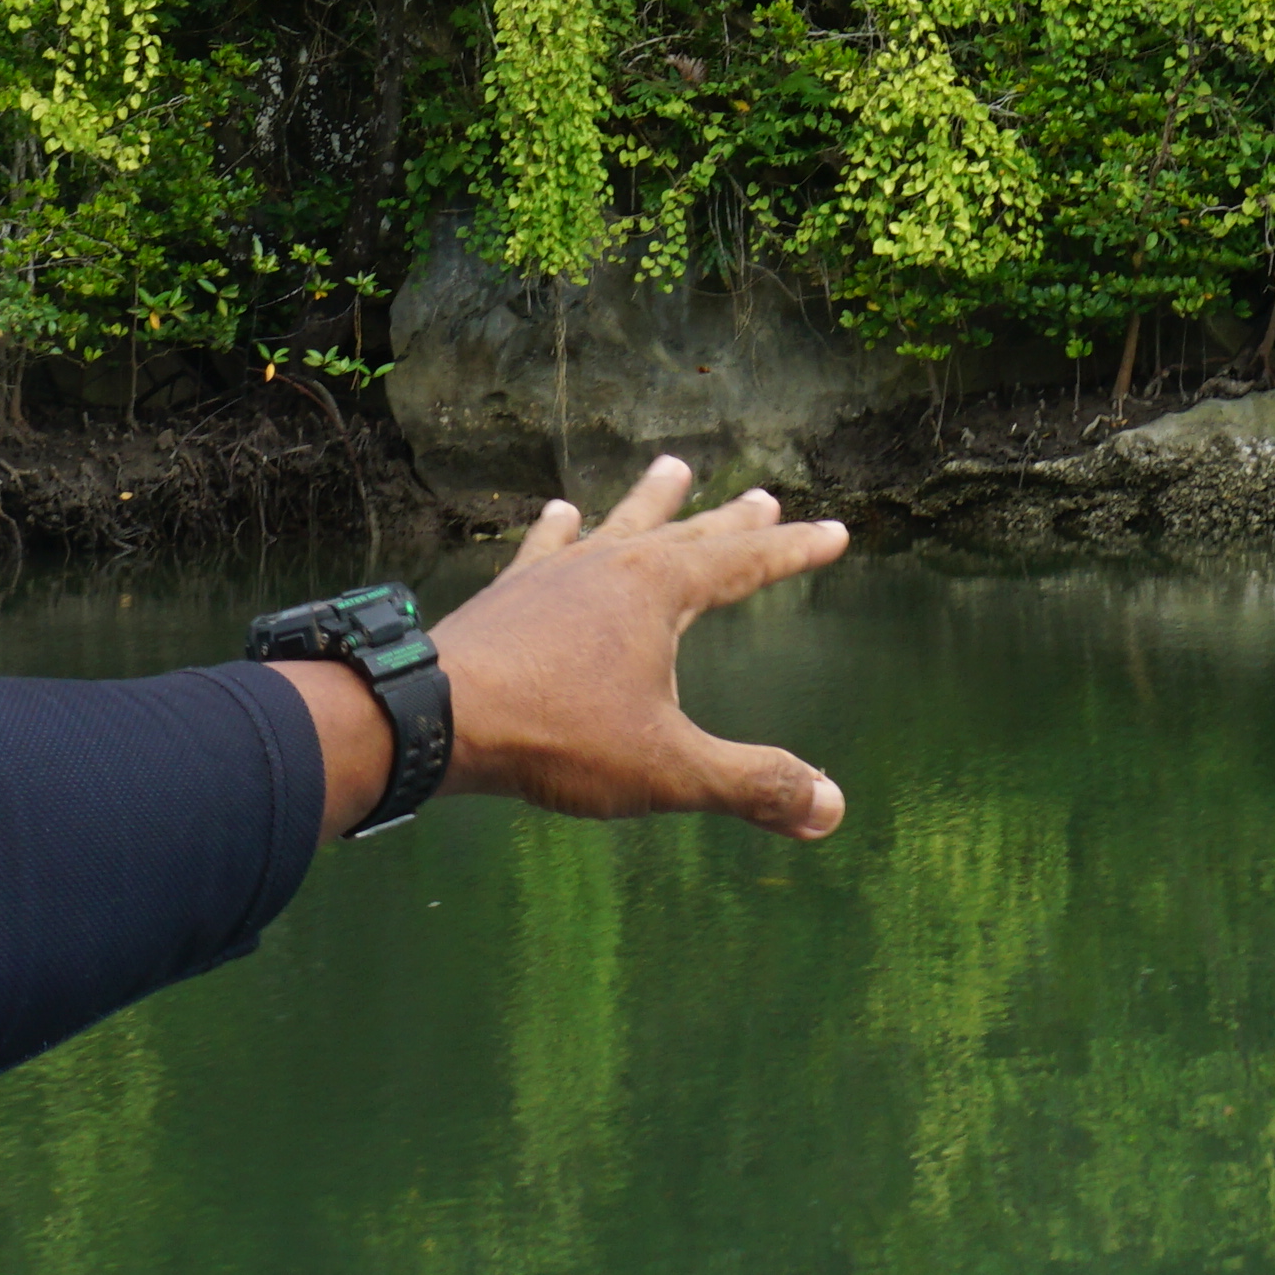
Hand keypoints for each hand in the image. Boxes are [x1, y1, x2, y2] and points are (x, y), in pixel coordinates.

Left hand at [294, 454, 850, 842]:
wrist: (439, 714)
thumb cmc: (558, 736)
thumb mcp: (668, 770)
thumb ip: (752, 784)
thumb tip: (833, 807)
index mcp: (659, 592)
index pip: (744, 564)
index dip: (793, 552)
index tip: (835, 532)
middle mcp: (612, 565)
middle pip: (687, 535)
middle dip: (732, 522)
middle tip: (765, 494)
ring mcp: (555, 573)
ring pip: (619, 525)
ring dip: (651, 501)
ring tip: (672, 467)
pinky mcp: (509, 593)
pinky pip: (544, 548)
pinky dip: (557, 530)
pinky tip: (559, 511)